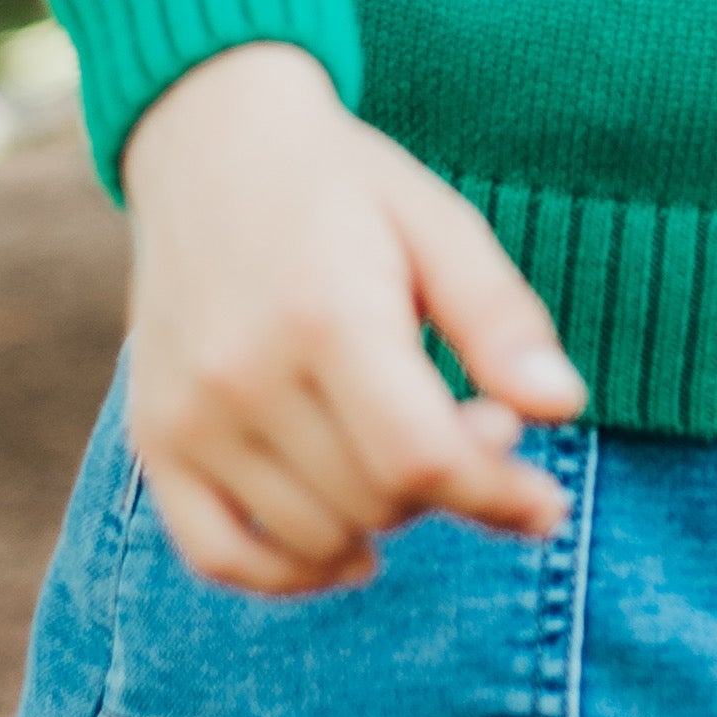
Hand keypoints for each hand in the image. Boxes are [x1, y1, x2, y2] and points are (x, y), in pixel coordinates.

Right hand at [122, 42, 584, 598]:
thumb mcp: (440, 225)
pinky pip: (221, 556)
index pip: (422, 459)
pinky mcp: (155, 438)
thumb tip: (562, 406)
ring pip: (316, 536)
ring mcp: (188, 415)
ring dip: (385, 519)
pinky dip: (292, 572)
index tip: (543, 499)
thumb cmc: (344, 187)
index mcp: (327, 315)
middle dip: (451, 484)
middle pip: (378, 501)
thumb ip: (500, 318)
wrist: (210, 145)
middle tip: (476, 424)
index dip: (497, 493)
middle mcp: (245, 375)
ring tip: (409, 449)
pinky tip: (349, 550)